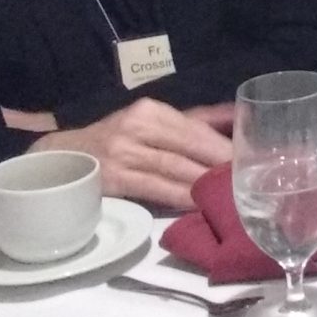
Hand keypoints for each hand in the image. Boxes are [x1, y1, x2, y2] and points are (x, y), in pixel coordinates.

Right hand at [37, 99, 234, 212]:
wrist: (64, 157)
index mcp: (151, 110)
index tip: (252, 158)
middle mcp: (137, 128)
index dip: (224, 146)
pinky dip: (181, 199)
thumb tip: (240, 116)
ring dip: (205, 184)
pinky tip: (200, 205)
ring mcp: (123, 155)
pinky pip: (156, 190)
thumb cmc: (118, 137)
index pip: (196, 129)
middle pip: (189, 149)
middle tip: (249, 180)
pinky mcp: (114, 181)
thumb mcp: (152, 119)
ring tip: (232, 194)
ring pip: (175, 171)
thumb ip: (197, 119)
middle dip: (221, 166)